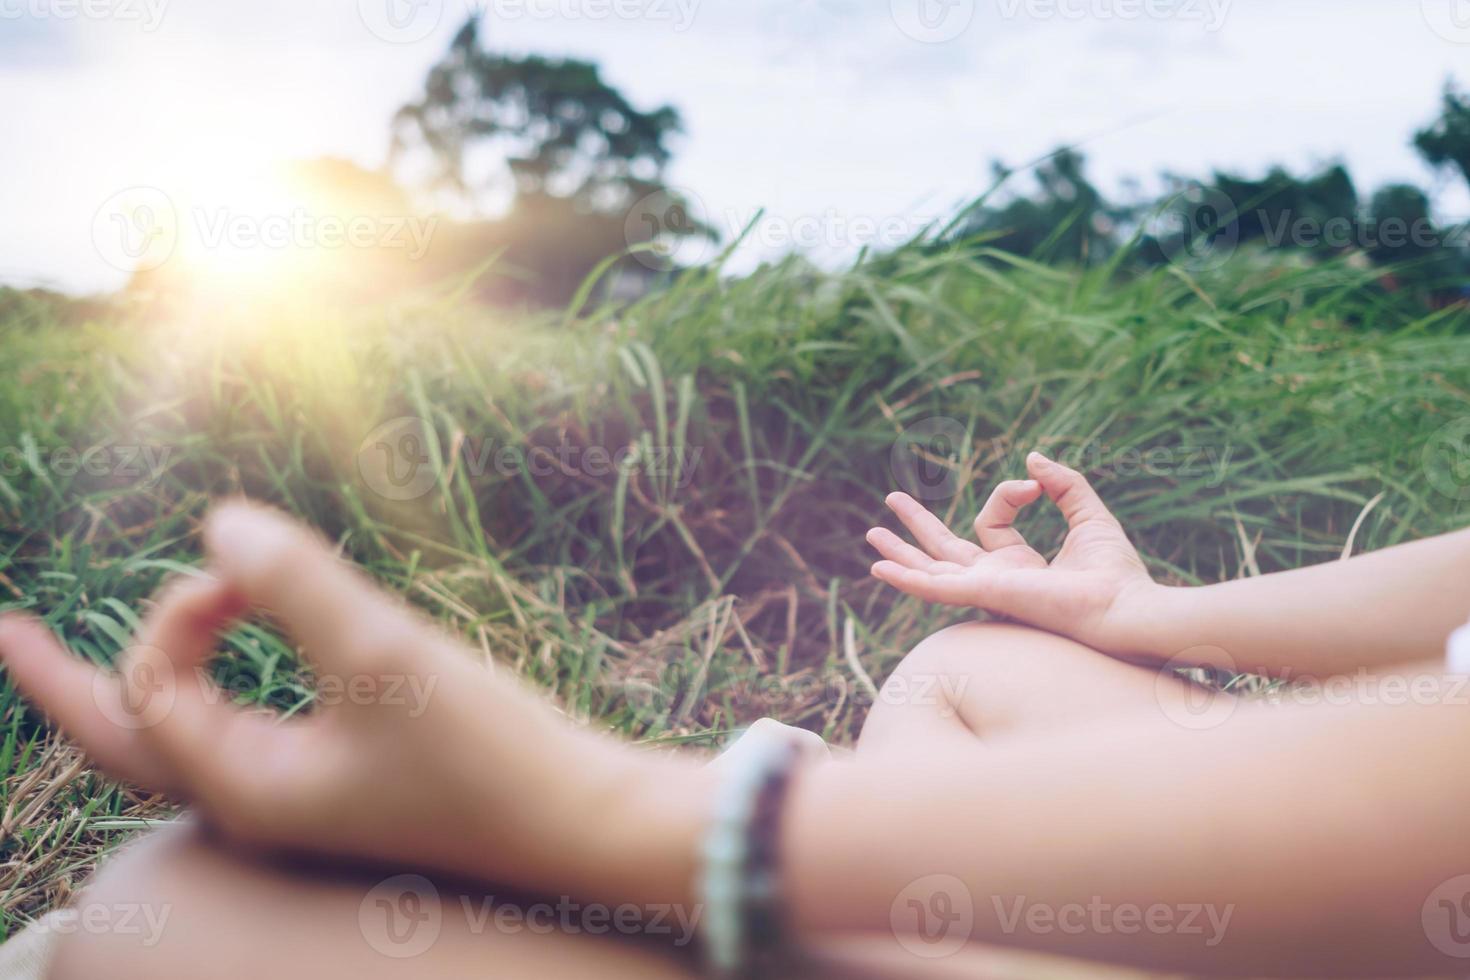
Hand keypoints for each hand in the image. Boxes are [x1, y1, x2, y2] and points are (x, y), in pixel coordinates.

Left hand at [0, 502, 700, 901]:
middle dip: (58, 684)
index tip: (250, 572)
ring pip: (181, 743)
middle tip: (3, 632)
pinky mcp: (351, 781)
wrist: (584, 827)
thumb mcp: (386, 658)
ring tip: (82, 661)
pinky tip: (228, 667)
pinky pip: (243, 735)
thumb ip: (296, 583)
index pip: (155, 681)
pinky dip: (211, 692)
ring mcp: (303, 798)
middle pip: (124, 742)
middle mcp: (257, 802)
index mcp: (245, 789)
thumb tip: (215, 521)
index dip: (183, 607)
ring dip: (132, 688)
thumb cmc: (491, 758)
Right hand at [866, 452, 1159, 656]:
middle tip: (891, 500)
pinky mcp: (986, 596)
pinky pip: (937, 589)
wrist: (1124, 605)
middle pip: (943, 552)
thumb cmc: (1116, 572)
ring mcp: (986, 592)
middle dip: (916, 526)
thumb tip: (1033, 460)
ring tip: (872, 536)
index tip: (1035, 485)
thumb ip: (1063, 484)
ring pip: (930, 572)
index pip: (991, 522)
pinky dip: (906, 579)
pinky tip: (880, 570)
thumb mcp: (1088, 514)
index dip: (1008, 494)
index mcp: (1018, 567)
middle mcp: (996, 581)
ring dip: (900, 554)